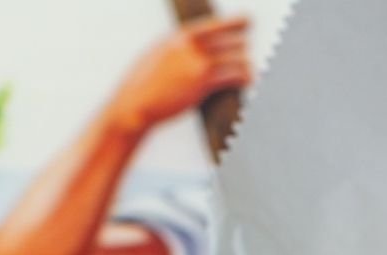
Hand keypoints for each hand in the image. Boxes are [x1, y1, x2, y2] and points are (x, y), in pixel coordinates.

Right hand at [107, 16, 251, 134]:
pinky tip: (248, 81)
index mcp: (178, 36)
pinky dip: (244, 78)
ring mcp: (196, 64)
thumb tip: (193, 46)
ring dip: (247, 65)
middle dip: (242, 47)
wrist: (135, 102)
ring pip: (235, 59)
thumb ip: (178, 48)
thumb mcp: (159, 54)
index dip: (235, 22)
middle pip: (229, 40)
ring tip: (251, 72)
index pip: (213, 24)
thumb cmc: (144, 82)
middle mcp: (189, 46)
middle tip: (247, 52)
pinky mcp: (202, 83)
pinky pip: (232, 76)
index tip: (249, 19)